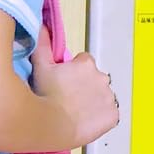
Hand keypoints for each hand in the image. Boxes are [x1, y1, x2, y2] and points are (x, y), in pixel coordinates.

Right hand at [31, 27, 119, 148]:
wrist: (53, 126)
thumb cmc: (45, 96)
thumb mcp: (40, 66)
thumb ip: (43, 44)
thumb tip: (43, 27)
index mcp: (86, 64)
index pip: (84, 62)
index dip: (73, 72)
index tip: (65, 81)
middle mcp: (102, 78)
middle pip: (94, 79)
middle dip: (84, 86)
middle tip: (68, 98)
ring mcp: (109, 98)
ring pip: (102, 96)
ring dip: (93, 101)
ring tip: (76, 111)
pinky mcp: (113, 116)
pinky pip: (109, 114)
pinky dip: (100, 117)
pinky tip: (86, 120)